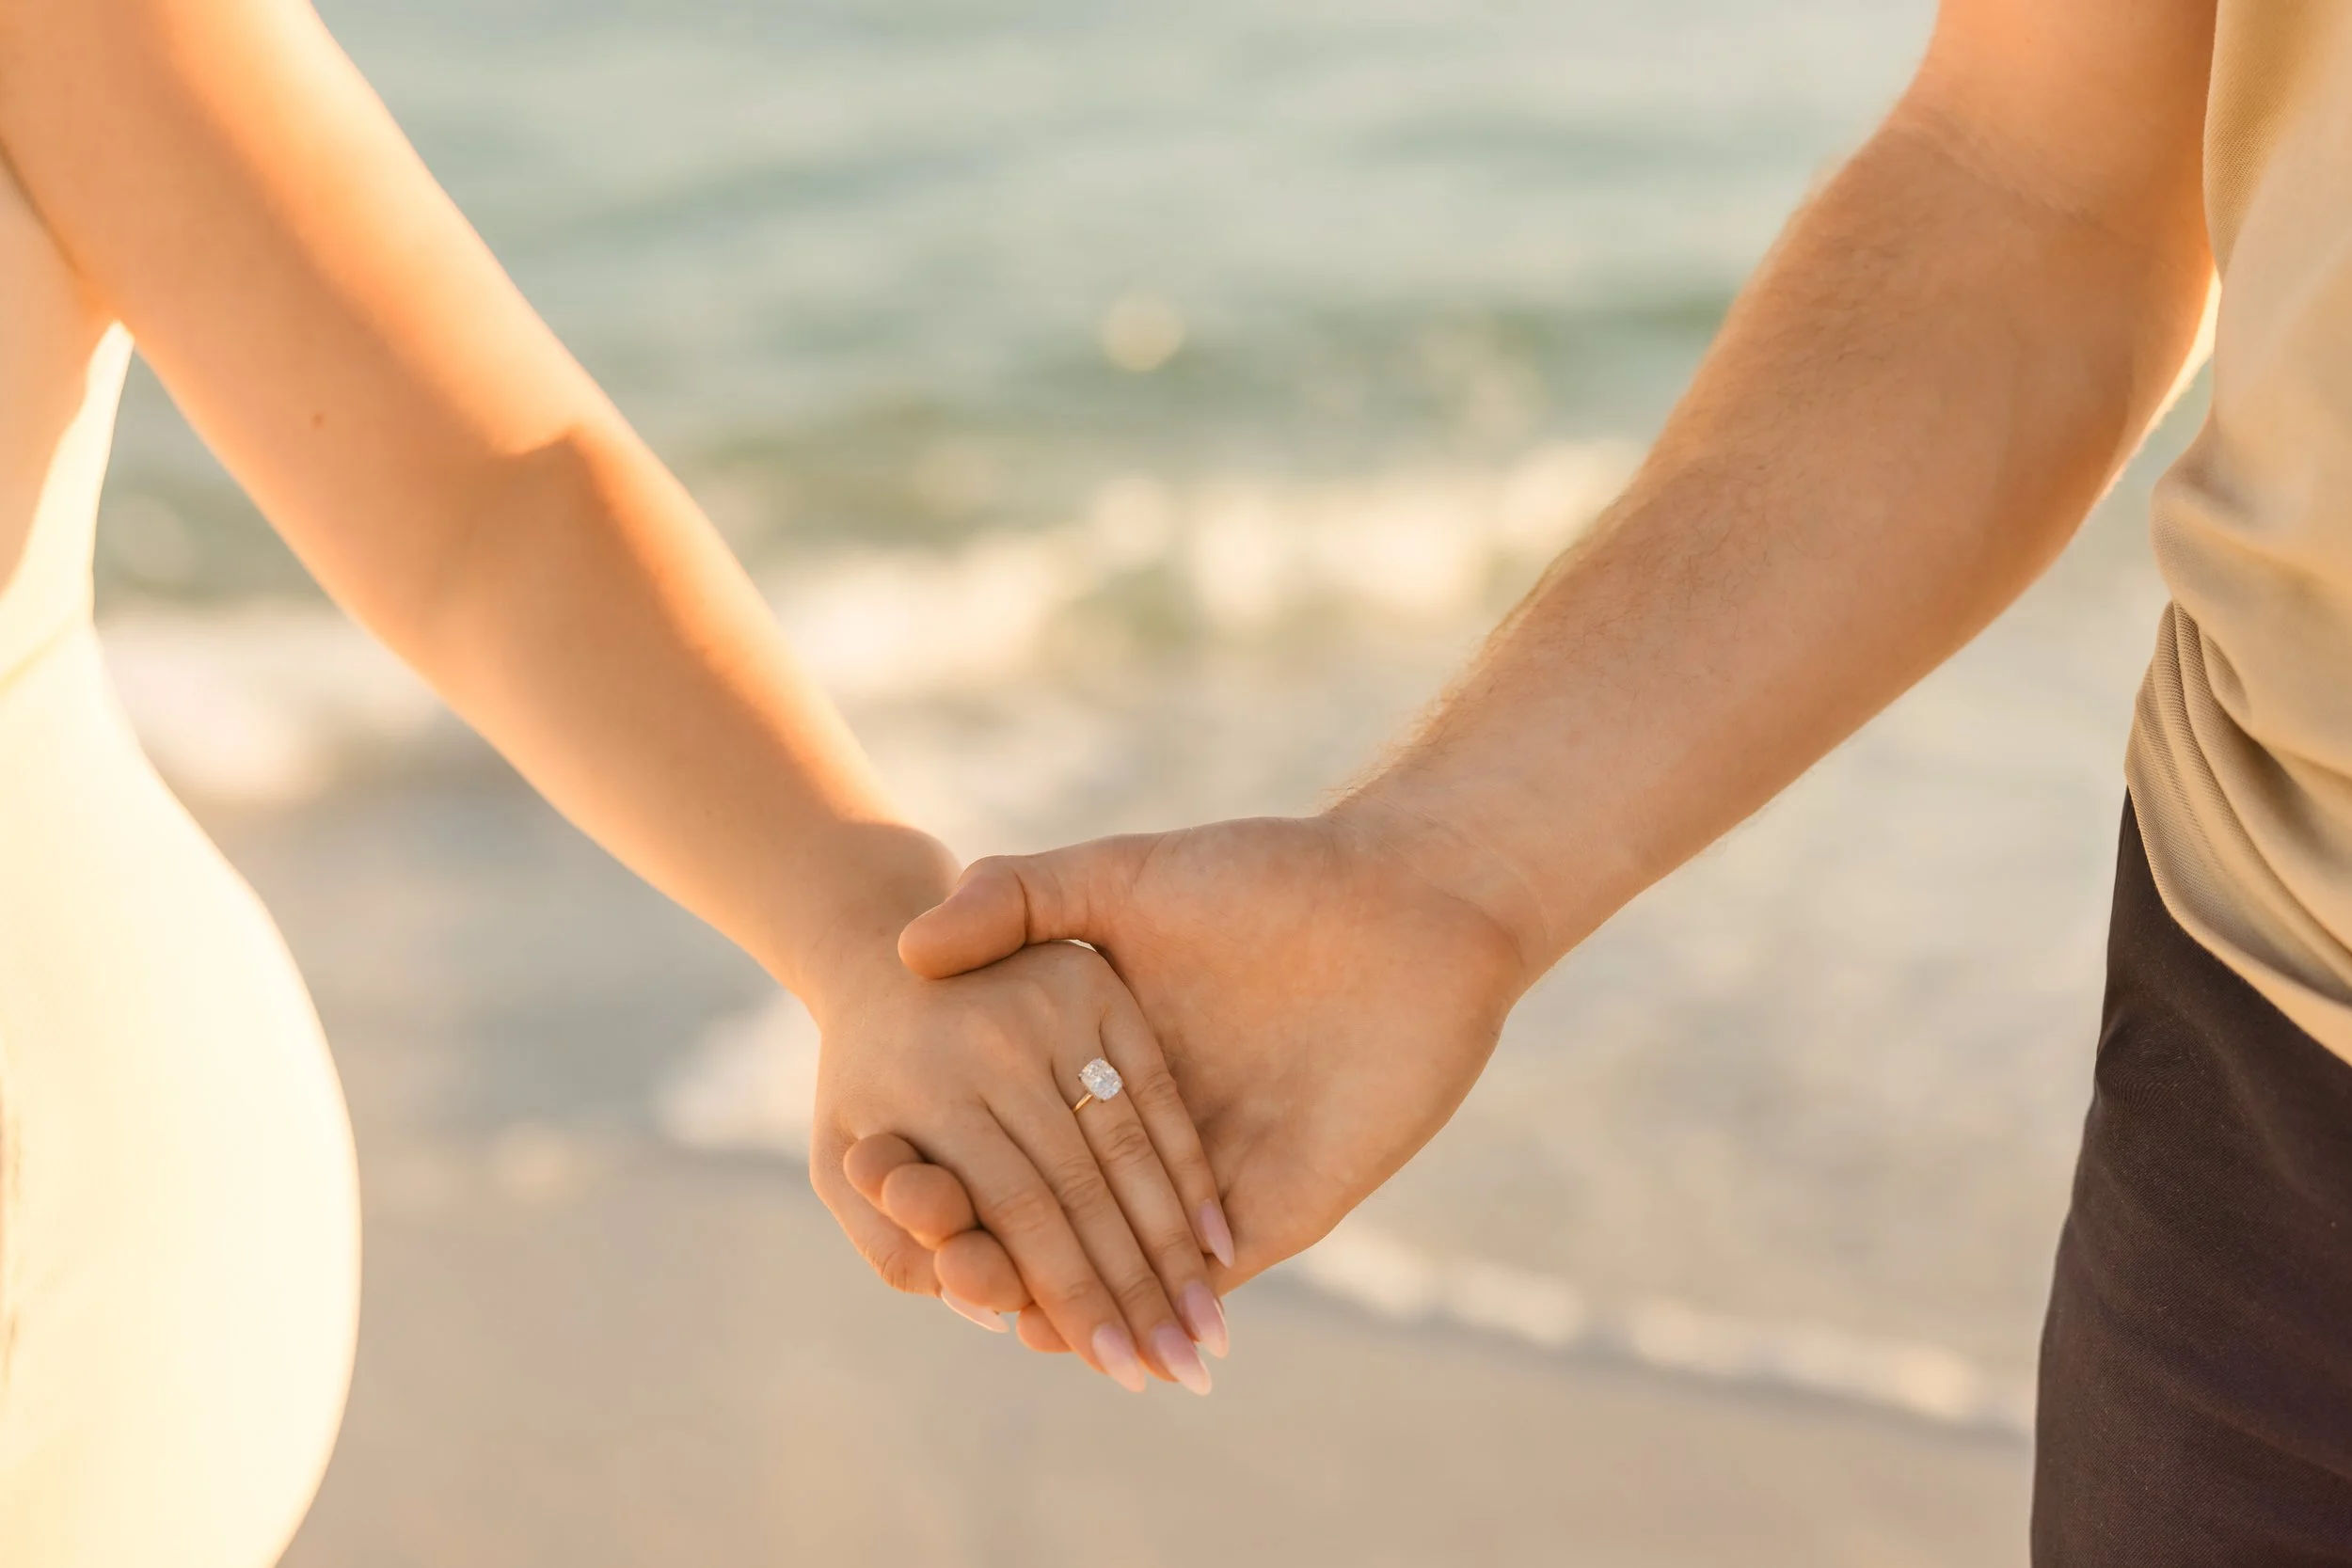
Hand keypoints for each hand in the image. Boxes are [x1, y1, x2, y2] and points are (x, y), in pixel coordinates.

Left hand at [805, 934, 1226, 1392]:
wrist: (881, 954)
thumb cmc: (862, 1085)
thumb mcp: (838, 1166)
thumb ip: (894, 1250)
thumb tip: (988, 1315)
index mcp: (930, 1089)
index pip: (1021, 1214)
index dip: (1074, 1297)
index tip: (1117, 1369)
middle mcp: (997, 1042)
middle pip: (1084, 1190)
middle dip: (1138, 1291)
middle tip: (1181, 1370)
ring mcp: (1054, 1007)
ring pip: (1131, 1146)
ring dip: (1176, 1246)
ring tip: (1207, 1329)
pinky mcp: (1099, 986)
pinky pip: (1157, 1091)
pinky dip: (1189, 1170)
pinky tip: (1217, 1239)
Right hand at [857, 806, 1538, 1347]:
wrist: (1409, 901)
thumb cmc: (1268, 875)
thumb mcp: (1124, 877)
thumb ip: (1020, 898)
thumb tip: (911, 947)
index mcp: (1114, 1059)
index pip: (1019, 1132)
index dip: (955, 1158)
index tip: (882, 1178)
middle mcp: (1161, 1129)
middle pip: (1063, 1210)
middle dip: (996, 1246)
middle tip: (930, 1267)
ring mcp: (1221, 1175)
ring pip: (1125, 1260)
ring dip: (1063, 1295)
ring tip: (992, 1313)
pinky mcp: (1283, 1207)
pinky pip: (1203, 1278)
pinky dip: (1146, 1307)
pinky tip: (1084, 1327)